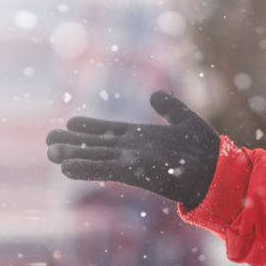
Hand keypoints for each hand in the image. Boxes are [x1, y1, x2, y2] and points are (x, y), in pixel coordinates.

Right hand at [45, 91, 220, 207]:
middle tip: (48, 139)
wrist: (217, 171)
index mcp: (141, 138)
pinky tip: (66, 168)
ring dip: (72, 155)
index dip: (89, 128)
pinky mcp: (134, 172)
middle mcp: (132, 151)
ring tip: (50, 152)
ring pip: (94, 157)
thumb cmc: (205, 149)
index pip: (109, 131)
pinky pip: (104, 169)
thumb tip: (155, 94)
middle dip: (72, 142)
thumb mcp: (185, 119)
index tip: (69, 123)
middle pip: (95, 145)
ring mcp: (131, 162)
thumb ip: (169, 107)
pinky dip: (85, 168)